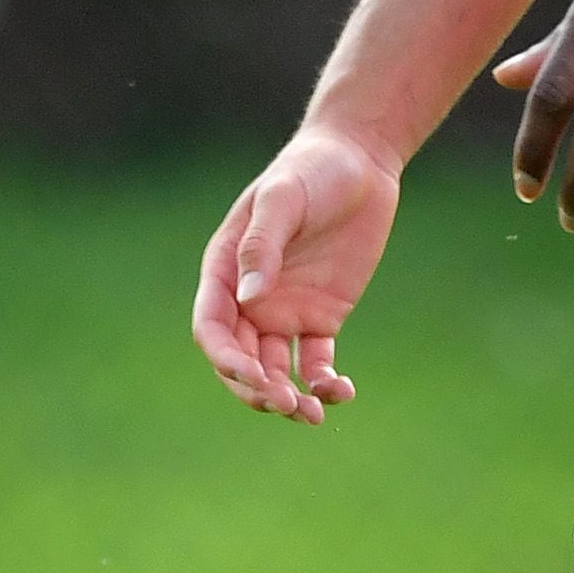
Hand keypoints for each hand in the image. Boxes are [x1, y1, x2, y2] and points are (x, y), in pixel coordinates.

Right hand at [194, 127, 397, 424]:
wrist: (360, 159)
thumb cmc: (312, 169)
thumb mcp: (283, 198)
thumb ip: (263, 245)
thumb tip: (249, 300)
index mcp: (226, 269)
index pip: (213, 329)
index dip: (227, 360)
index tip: (255, 377)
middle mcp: (250, 298)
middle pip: (240, 360)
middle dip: (257, 388)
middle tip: (287, 403)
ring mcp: (285, 310)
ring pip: (274, 370)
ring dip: (287, 396)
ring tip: (312, 413)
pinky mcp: (322, 316)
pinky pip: (315, 362)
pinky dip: (322, 383)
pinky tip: (340, 391)